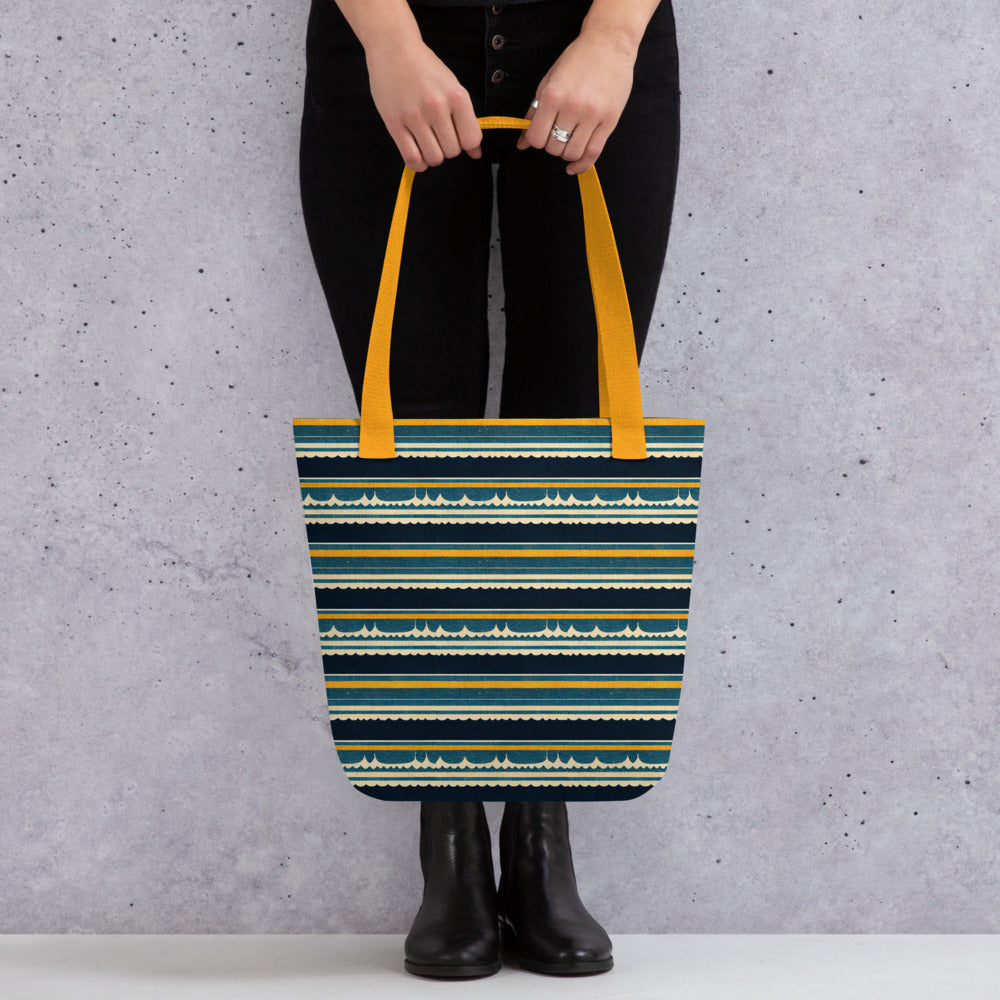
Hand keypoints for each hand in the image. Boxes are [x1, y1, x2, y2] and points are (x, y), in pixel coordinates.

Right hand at [365, 38, 482, 171]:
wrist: (393, 48)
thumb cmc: (426, 69)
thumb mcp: (452, 87)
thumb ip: (466, 120)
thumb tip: (476, 153)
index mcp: (457, 96)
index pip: (471, 139)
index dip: (466, 143)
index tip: (457, 135)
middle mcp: (437, 106)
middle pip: (452, 151)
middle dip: (447, 147)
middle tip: (438, 134)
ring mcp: (414, 116)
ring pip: (434, 158)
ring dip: (433, 156)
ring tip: (427, 141)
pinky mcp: (394, 123)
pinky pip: (412, 158)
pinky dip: (418, 163)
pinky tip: (418, 153)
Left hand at [516, 27, 636, 174]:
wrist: (609, 44)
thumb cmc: (577, 61)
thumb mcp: (549, 81)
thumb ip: (534, 113)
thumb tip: (522, 143)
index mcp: (553, 95)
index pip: (536, 138)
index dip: (536, 140)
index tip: (541, 134)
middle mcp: (572, 107)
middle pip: (554, 148)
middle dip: (552, 145)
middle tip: (557, 133)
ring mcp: (592, 115)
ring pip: (572, 153)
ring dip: (567, 153)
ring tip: (569, 140)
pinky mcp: (609, 121)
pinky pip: (593, 153)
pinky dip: (581, 165)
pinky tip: (574, 166)